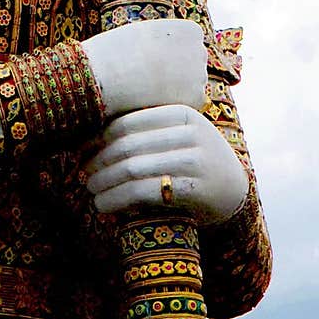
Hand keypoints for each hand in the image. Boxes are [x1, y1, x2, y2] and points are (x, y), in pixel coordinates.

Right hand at [80, 19, 207, 117]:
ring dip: (177, 89)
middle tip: (150, 78)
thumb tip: (174, 55)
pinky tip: (156, 100)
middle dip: (177, 72)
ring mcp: (201, 74)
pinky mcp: (197, 98)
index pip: (189, 45)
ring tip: (150, 89)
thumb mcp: (145, 32)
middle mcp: (201, 50)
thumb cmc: (118, 51)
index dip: (169, 55)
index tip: (151, 59)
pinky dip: (174, 104)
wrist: (107, 75)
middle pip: (193, 65)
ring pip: (192, 85)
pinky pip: (189, 103)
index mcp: (190, 30)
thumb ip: (165, 40)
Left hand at [83, 105, 249, 226]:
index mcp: (182, 112)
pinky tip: (104, 206)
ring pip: (132, 168)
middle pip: (128, 145)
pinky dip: (117, 199)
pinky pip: (144, 191)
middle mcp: (190, 133)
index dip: (99, 137)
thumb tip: (89, 139)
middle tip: (83, 172)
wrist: (236, 192)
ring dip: (104, 182)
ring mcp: (194, 160)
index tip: (83, 150)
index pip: (128, 121)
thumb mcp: (179, 135)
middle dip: (99, 160)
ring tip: (90, 190)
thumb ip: (147, 132)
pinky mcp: (194, 189)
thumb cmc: (196, 161)